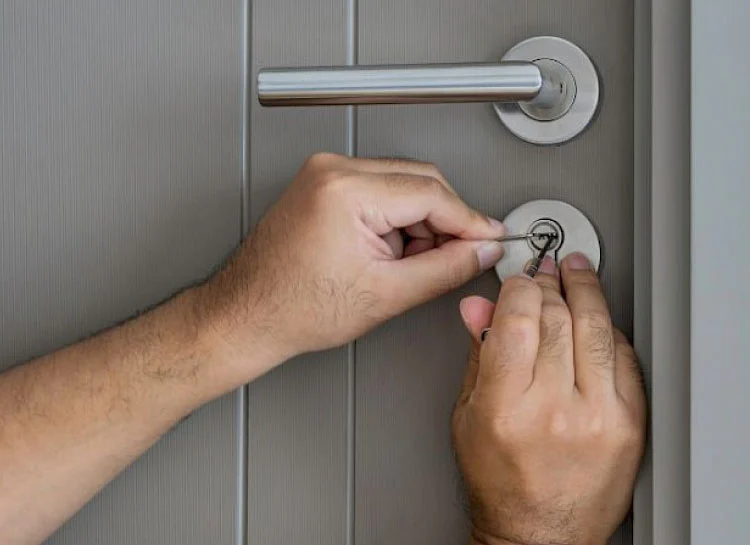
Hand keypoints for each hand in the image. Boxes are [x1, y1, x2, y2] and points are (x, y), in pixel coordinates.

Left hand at [200, 153, 504, 373]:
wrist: (247, 314)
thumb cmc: (293, 309)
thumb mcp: (385, 295)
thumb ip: (445, 268)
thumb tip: (480, 251)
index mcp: (346, 191)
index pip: (432, 193)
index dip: (470, 221)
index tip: (490, 238)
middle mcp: (333, 170)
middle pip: (420, 181)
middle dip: (445, 222)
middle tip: (460, 257)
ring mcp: (325, 173)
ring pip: (403, 185)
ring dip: (419, 222)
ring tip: (405, 266)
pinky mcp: (324, 183)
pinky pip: (379, 190)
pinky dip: (395, 220)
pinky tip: (388, 254)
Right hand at [452, 254, 645, 544]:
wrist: (542, 534)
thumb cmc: (501, 483)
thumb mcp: (468, 416)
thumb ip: (478, 356)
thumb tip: (478, 308)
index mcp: (506, 407)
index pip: (517, 320)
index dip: (519, 287)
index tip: (518, 278)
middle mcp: (555, 410)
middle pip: (558, 318)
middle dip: (550, 284)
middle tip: (545, 272)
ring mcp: (599, 416)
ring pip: (596, 328)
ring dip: (586, 291)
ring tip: (578, 273)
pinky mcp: (629, 423)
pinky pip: (623, 358)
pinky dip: (609, 330)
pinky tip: (597, 317)